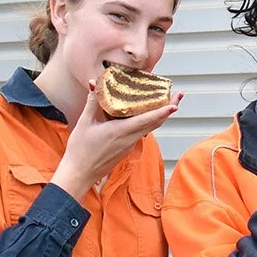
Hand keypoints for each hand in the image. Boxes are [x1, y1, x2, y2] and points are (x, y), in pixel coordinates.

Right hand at [52, 84, 179, 196]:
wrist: (79, 174)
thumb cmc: (80, 150)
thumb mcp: (85, 122)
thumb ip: (92, 102)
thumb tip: (94, 83)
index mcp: (121, 131)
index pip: (147, 120)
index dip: (163, 112)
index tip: (175, 104)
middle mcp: (130, 139)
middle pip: (155, 123)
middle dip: (168, 109)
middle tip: (178, 95)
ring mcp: (130, 145)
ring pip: (149, 128)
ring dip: (158, 115)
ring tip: (164, 101)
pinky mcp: (127, 148)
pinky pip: (140, 133)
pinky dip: (146, 122)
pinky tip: (142, 114)